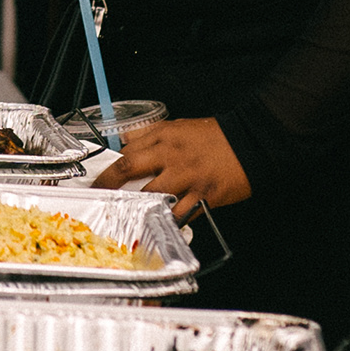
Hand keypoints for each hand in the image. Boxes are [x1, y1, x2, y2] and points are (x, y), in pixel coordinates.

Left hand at [96, 118, 249, 221]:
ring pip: (152, 195)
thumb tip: (125, 140)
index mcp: (164, 137)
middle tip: (98, 197)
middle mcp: (171, 156)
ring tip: (126, 217)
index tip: (99, 180)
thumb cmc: (215, 135)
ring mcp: (187, 177)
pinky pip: (181, 213)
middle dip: (108, 185)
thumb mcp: (178, 124)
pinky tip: (161, 226)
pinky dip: (169, 220)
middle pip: (129, 169)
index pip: (127, 152)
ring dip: (137, 206)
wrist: (250, 141)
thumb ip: (149, 133)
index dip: (109, 168)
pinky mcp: (203, 195)